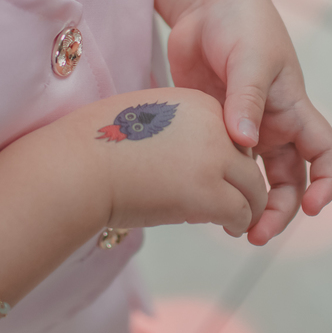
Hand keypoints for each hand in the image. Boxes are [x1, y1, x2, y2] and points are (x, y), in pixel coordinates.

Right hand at [72, 87, 267, 235]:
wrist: (79, 166)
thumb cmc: (96, 147)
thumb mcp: (144, 118)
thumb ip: (174, 128)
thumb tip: (185, 156)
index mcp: (198, 103)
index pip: (233, 134)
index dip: (227, 161)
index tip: (216, 180)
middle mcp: (213, 125)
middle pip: (247, 160)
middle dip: (243, 186)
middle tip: (236, 207)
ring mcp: (214, 158)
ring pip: (253, 188)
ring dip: (247, 208)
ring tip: (237, 223)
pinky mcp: (208, 192)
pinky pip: (240, 212)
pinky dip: (239, 223)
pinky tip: (229, 229)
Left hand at [165, 0, 331, 245]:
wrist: (205, 3)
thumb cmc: (240, 21)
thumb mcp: (250, 57)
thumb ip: (246, 99)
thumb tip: (245, 142)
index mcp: (293, 109)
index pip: (324, 154)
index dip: (326, 183)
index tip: (314, 208)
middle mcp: (273, 124)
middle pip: (288, 181)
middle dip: (278, 211)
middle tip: (254, 235)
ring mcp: (242, 128)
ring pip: (254, 179)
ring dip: (247, 206)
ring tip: (229, 230)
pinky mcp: (213, 126)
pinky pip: (221, 164)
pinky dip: (216, 185)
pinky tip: (198, 201)